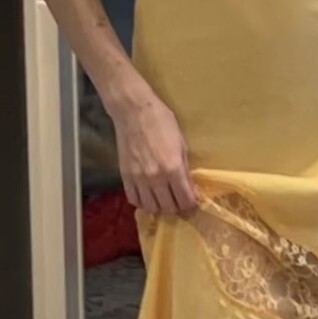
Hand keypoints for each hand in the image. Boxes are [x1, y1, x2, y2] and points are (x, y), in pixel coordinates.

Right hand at [110, 85, 196, 215]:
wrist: (133, 111)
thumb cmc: (161, 121)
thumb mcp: (181, 142)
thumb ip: (184, 167)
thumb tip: (188, 185)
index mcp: (173, 168)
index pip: (185, 200)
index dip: (191, 203)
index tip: (192, 200)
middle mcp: (156, 178)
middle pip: (169, 207)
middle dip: (177, 207)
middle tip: (179, 200)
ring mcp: (139, 179)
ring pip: (151, 207)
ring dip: (160, 207)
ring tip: (163, 199)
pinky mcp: (125, 176)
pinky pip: (134, 199)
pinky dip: (142, 202)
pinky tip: (147, 196)